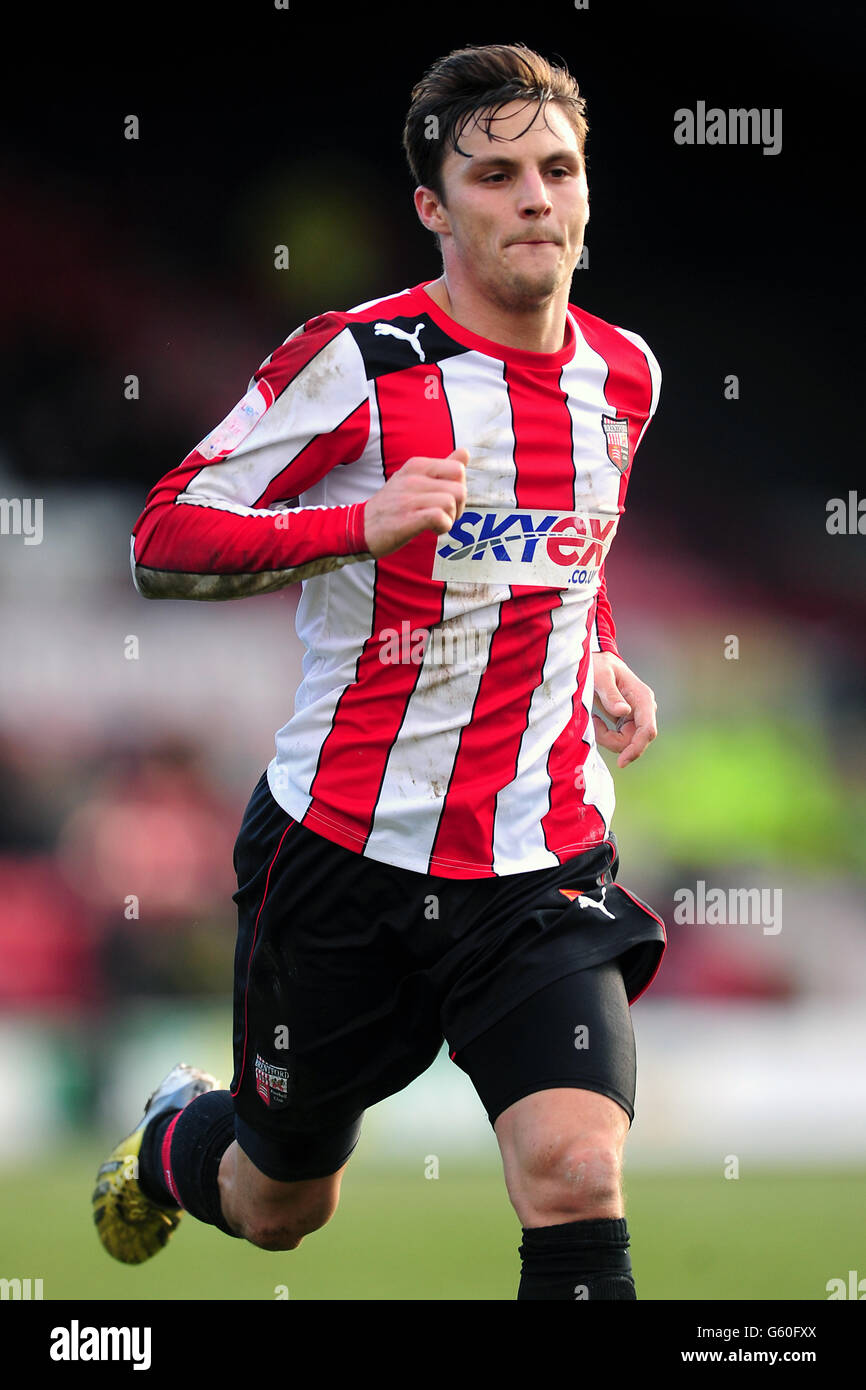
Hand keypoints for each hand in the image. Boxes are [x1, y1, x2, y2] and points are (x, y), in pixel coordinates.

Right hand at [363, 448, 468, 557]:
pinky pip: (440, 517)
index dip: (459, 487)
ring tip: (436, 524)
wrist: (359, 527)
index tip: (446, 500)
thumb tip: (465, 453)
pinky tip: (433, 531)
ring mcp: (409, 498)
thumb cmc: (391, 506)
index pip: (458, 469)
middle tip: (443, 515)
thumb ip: (442, 467)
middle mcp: (413, 478)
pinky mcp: (408, 519)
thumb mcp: (414, 479)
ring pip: (451, 502)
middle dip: (459, 507)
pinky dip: (443, 527)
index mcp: (416, 465)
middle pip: (460, 488)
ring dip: (450, 518)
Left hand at [591, 651, 657, 767]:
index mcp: (642, 698)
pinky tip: (597, 720)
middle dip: (614, 742)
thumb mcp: (601, 677)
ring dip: (608, 738)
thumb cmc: (599, 666)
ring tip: (593, 719)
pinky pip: (620, 738)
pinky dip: (606, 735)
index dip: (636, 748)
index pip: (647, 730)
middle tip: (594, 725)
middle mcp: (644, 709)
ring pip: (627, 742)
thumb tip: (623, 712)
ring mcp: (637, 716)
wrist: (598, 662)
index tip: (621, 762)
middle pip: (636, 740)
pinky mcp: (628, 721)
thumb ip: (611, 695)